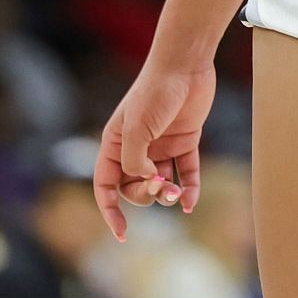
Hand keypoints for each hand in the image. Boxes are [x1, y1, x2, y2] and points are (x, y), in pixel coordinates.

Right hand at [94, 55, 216, 239]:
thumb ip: (134, 160)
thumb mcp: (137, 128)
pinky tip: (191, 201)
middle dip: (146, 195)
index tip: (122, 233)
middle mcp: (136, 148)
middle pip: (135, 187)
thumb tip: (144, 181)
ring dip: (169, 194)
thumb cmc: (155, 92)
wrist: (185, 64)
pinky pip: (187, 171)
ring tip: (178, 193)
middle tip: (161, 186)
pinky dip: (190, 187)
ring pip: (162, 183)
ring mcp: (161, 145)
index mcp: (114, 145)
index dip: (110, 211)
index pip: (106, 186)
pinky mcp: (186, 140)